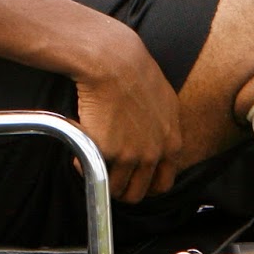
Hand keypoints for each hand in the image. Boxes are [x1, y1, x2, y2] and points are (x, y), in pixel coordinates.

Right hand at [72, 26, 183, 202]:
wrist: (113, 60)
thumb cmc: (135, 71)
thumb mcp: (165, 101)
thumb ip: (164, 128)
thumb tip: (155, 140)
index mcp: (172, 143)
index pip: (163, 184)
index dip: (145, 185)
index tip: (132, 179)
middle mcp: (155, 153)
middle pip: (137, 193)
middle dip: (121, 188)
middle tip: (107, 172)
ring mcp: (131, 155)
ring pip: (114, 187)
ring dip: (101, 175)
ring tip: (92, 154)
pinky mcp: (107, 152)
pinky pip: (89, 169)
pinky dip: (81, 161)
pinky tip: (81, 139)